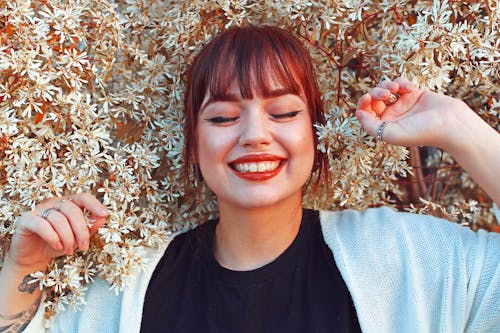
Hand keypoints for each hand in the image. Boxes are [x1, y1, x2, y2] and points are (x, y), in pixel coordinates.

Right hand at [8, 193, 108, 269]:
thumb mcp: (76, 238)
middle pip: (72, 209)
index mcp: (68, 204)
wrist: (32, 258)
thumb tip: (103, 218)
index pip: (83, 198)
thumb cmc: (56, 245)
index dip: (95, 204)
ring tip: (69, 250)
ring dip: (67, 237)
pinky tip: (57, 246)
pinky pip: (42, 225)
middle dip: (81, 230)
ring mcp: (39, 210)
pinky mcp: (26, 220)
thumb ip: (89, 227)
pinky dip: (53, 236)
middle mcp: (54, 203)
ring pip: (58, 219)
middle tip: (83, 246)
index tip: (105, 214)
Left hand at [355, 77, 470, 147]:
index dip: (363, 103)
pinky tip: (409, 88)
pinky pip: (400, 82)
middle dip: (376, 92)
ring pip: (384, 88)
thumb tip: (358, 114)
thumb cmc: (422, 132)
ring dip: (386, 85)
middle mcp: (392, 116)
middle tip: (386, 94)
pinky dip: (401, 82)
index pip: (365, 112)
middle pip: (373, 99)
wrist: (450, 124)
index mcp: (384, 126)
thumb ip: (371, 126)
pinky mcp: (414, 94)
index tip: (368, 97)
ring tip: (395, 88)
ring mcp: (403, 104)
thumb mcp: (391, 134)